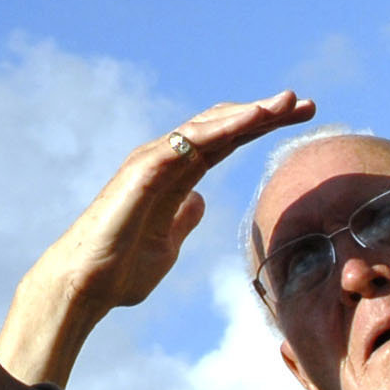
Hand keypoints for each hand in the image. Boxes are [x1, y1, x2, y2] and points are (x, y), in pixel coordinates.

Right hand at [0, 91, 311, 385]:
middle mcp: (164, 160)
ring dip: (249, 112)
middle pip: (222, 126)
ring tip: (285, 102)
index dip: (262, 128)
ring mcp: (152, 161)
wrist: (83, 286)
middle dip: (266, 113)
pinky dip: (222, 127)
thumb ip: (183, 219)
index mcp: (175, 177)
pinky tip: (252, 119)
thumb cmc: (120, 271)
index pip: (226, 142)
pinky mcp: (144, 170)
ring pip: (208, 126)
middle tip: (305, 103)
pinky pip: (188, 141)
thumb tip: (200, 201)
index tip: (301, 119)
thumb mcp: (167, 245)